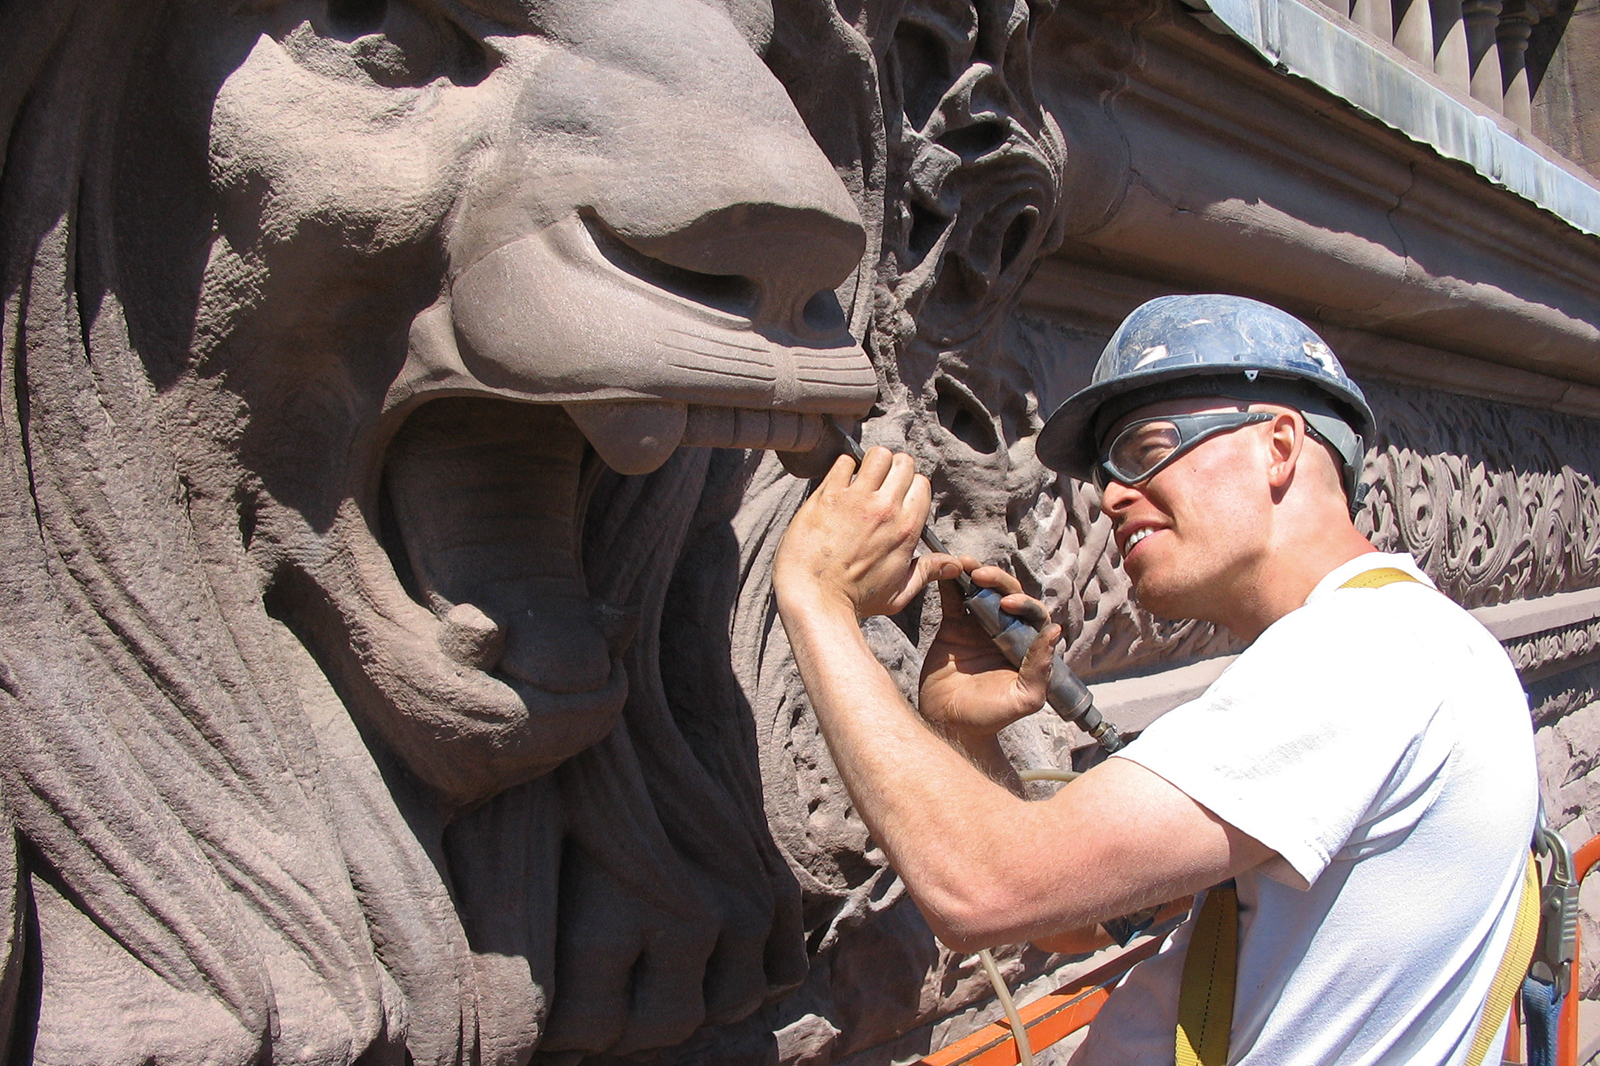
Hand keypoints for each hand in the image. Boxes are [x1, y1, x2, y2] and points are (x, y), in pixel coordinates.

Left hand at [773, 447, 959, 618]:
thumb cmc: (855, 599)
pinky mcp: (829, 495)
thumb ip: (927, 572)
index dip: (911, 488)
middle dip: (894, 470)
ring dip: (872, 463)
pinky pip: (844, 461)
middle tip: (880, 485)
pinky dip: (844, 467)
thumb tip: (955, 565)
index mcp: (906, 528)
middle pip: (903, 463)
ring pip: (878, 455)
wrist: (814, 597)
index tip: (898, 498)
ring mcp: (856, 499)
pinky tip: (840, 483)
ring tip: (862, 479)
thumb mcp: (899, 592)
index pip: (922, 484)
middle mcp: (886, 508)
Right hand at [918, 559, 1057, 740]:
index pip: (1033, 613)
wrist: (949, 724)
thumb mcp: (1024, 698)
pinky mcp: (954, 627)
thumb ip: (1040, 668)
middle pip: (1008, 594)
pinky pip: (953, 599)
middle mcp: (1005, 632)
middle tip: (981, 575)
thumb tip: (1055, 630)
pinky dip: (950, 583)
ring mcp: (978, 627)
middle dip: (998, 580)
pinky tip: (946, 570)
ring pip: (982, 591)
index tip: (1007, 604)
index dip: (1024, 602)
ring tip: (963, 563)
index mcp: (1026, 645)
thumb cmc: (991, 717)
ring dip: (974, 574)